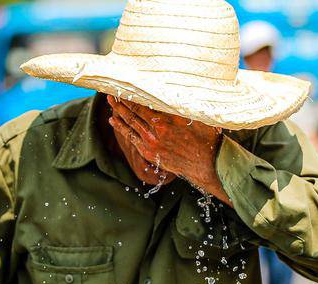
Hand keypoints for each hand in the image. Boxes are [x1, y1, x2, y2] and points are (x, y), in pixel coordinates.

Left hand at [107, 96, 231, 204]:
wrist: (206, 166)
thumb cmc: (206, 139)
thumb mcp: (200, 116)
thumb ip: (186, 104)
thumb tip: (180, 89)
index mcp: (168, 119)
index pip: (144, 102)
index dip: (133, 94)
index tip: (126, 84)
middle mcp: (157, 130)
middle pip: (134, 111)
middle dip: (122, 100)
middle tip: (111, 90)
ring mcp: (151, 142)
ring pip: (130, 123)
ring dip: (118, 111)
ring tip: (110, 102)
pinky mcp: (149, 153)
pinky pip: (131, 137)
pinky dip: (121, 128)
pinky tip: (114, 121)